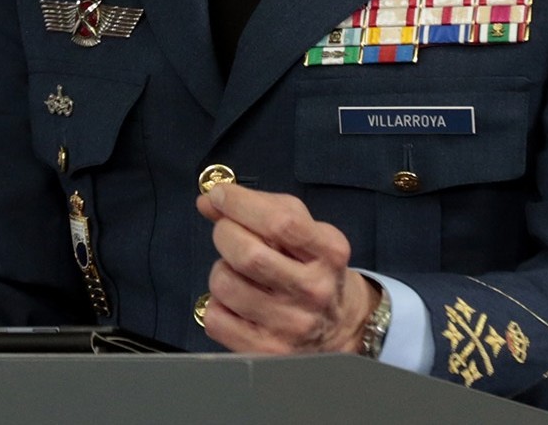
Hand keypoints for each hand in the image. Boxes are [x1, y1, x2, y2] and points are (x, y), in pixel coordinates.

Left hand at [195, 183, 376, 354]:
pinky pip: (215, 319)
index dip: (241, 204)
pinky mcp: (267, 352)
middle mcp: (314, 291)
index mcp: (328, 253)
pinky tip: (235, 302)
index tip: (220, 195)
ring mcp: (291, 326)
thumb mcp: (302, 228)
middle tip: (227, 232)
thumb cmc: (312, 266)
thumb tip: (208, 201)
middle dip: (225, 234)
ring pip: (225, 285)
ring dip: (220, 270)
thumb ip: (259, 207)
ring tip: (238, 272)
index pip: (281, 223)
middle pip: (248, 254)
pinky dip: (216, 304)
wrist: (339, 325)